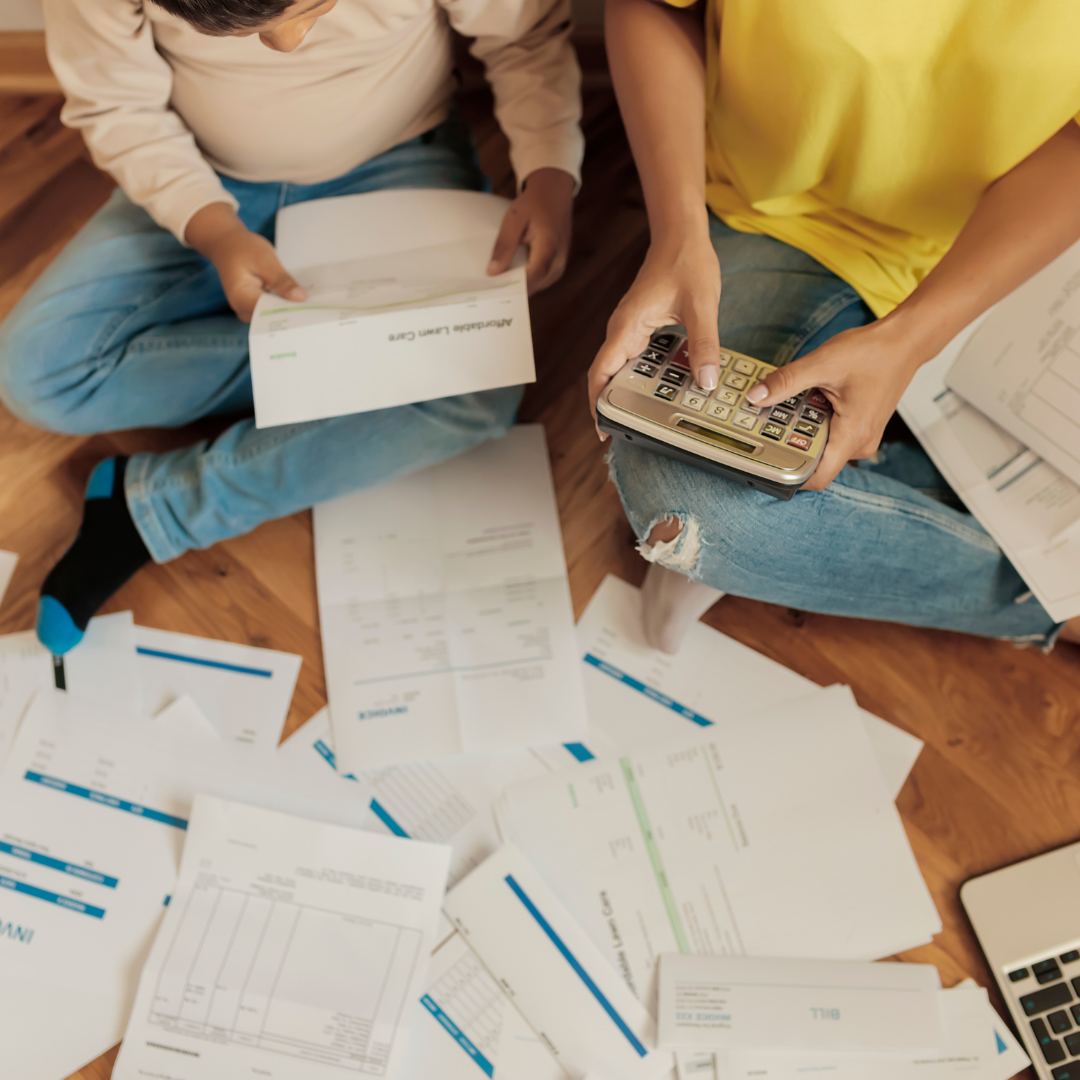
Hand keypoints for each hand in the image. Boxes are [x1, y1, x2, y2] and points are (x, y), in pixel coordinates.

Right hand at [185, 202, 305, 322]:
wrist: (227, 244)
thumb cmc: (242, 248)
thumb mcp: (264, 259)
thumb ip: (281, 280)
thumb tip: (300, 298)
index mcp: (241, 298)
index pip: (270, 314)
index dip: (292, 313)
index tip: (312, 312)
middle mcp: (244, 310)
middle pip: (274, 318)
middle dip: (295, 312)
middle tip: (319, 309)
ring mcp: (250, 310)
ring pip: (276, 315)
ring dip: (292, 308)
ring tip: (314, 305)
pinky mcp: (257, 306)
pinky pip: (275, 309)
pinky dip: (287, 303)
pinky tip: (302, 299)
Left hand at [487, 168, 574, 294]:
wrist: (554, 194)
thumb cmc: (534, 204)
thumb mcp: (514, 219)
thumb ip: (504, 245)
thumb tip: (492, 272)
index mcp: (550, 246)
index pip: (532, 276)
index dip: (512, 286)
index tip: (492, 289)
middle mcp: (559, 262)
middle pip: (533, 286)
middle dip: (511, 289)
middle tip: (488, 288)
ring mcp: (559, 267)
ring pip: (535, 287)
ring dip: (517, 286)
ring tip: (497, 282)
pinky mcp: (556, 268)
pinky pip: (538, 281)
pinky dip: (524, 281)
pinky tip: (509, 275)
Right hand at [589, 217, 719, 436]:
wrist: (682, 235)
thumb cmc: (686, 262)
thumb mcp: (701, 306)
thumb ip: (704, 345)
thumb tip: (707, 381)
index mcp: (626, 326)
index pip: (600, 372)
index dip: (597, 403)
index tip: (603, 427)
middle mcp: (622, 330)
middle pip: (607, 376)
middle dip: (614, 404)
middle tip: (630, 431)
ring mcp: (630, 329)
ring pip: (622, 368)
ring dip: (630, 392)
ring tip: (648, 416)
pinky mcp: (641, 326)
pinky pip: (637, 358)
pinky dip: (646, 376)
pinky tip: (665, 387)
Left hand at [744, 318, 925, 489]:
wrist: (904, 342)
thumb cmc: (875, 352)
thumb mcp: (823, 363)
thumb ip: (787, 382)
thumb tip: (757, 397)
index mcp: (853, 435)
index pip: (817, 478)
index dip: (789, 476)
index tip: (765, 461)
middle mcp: (860, 443)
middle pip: (815, 462)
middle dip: (789, 445)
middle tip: (768, 424)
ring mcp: (861, 438)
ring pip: (822, 448)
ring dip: (802, 432)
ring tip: (787, 409)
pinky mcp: (859, 429)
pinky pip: (831, 436)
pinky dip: (815, 423)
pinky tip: (807, 403)